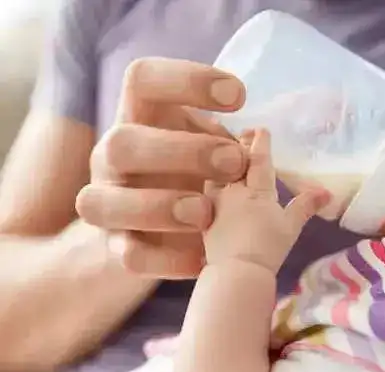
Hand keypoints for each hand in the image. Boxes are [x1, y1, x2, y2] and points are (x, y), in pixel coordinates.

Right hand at [75, 57, 248, 277]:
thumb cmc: (190, 169)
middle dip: (181, 152)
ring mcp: (106, 201)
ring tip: (206, 214)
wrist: (152, 227)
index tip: (239, 96)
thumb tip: (260, 142)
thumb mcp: (210, 145)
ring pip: (103, 201)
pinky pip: (127, 256)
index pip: (144, 79)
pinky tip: (200, 257)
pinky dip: (166, 259)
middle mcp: (112, 154)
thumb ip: (232, 143)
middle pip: (122, 142)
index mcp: (139, 116)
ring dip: (159, 207)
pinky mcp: (114, 246)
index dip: (186, 80)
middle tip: (234, 164)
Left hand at [204, 129, 329, 272]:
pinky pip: (204, 192)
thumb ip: (306, 206)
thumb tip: (327, 191)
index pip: (257, 158)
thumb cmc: (267, 247)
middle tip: (243, 133)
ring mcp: (214, 203)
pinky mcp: (202, 217)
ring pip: (215, 174)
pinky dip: (210, 183)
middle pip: (233, 161)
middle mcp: (232, 190)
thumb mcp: (291, 226)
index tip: (261, 129)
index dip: (260, 142)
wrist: (236, 271)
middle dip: (239, 145)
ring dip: (220, 162)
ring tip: (223, 155)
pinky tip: (210, 183)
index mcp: (256, 189)